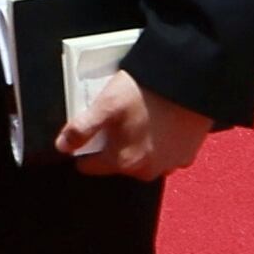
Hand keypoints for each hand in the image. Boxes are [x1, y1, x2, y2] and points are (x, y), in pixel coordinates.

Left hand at [57, 68, 213, 179]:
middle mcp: (147, 170)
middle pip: (117, 163)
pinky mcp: (188, 155)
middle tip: (117, 119)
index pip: (89, 166)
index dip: (85, 148)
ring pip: (142, 160)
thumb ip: (80, 130)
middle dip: (113, 146)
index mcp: (123, 162)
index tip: (90, 130)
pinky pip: (165, 154)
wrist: (190, 83)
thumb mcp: (104, 106)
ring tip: (139, 118)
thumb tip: (62, 147)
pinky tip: (159, 123)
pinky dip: (160, 143)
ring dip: (137, 145)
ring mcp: (170, 164)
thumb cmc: (144, 93)